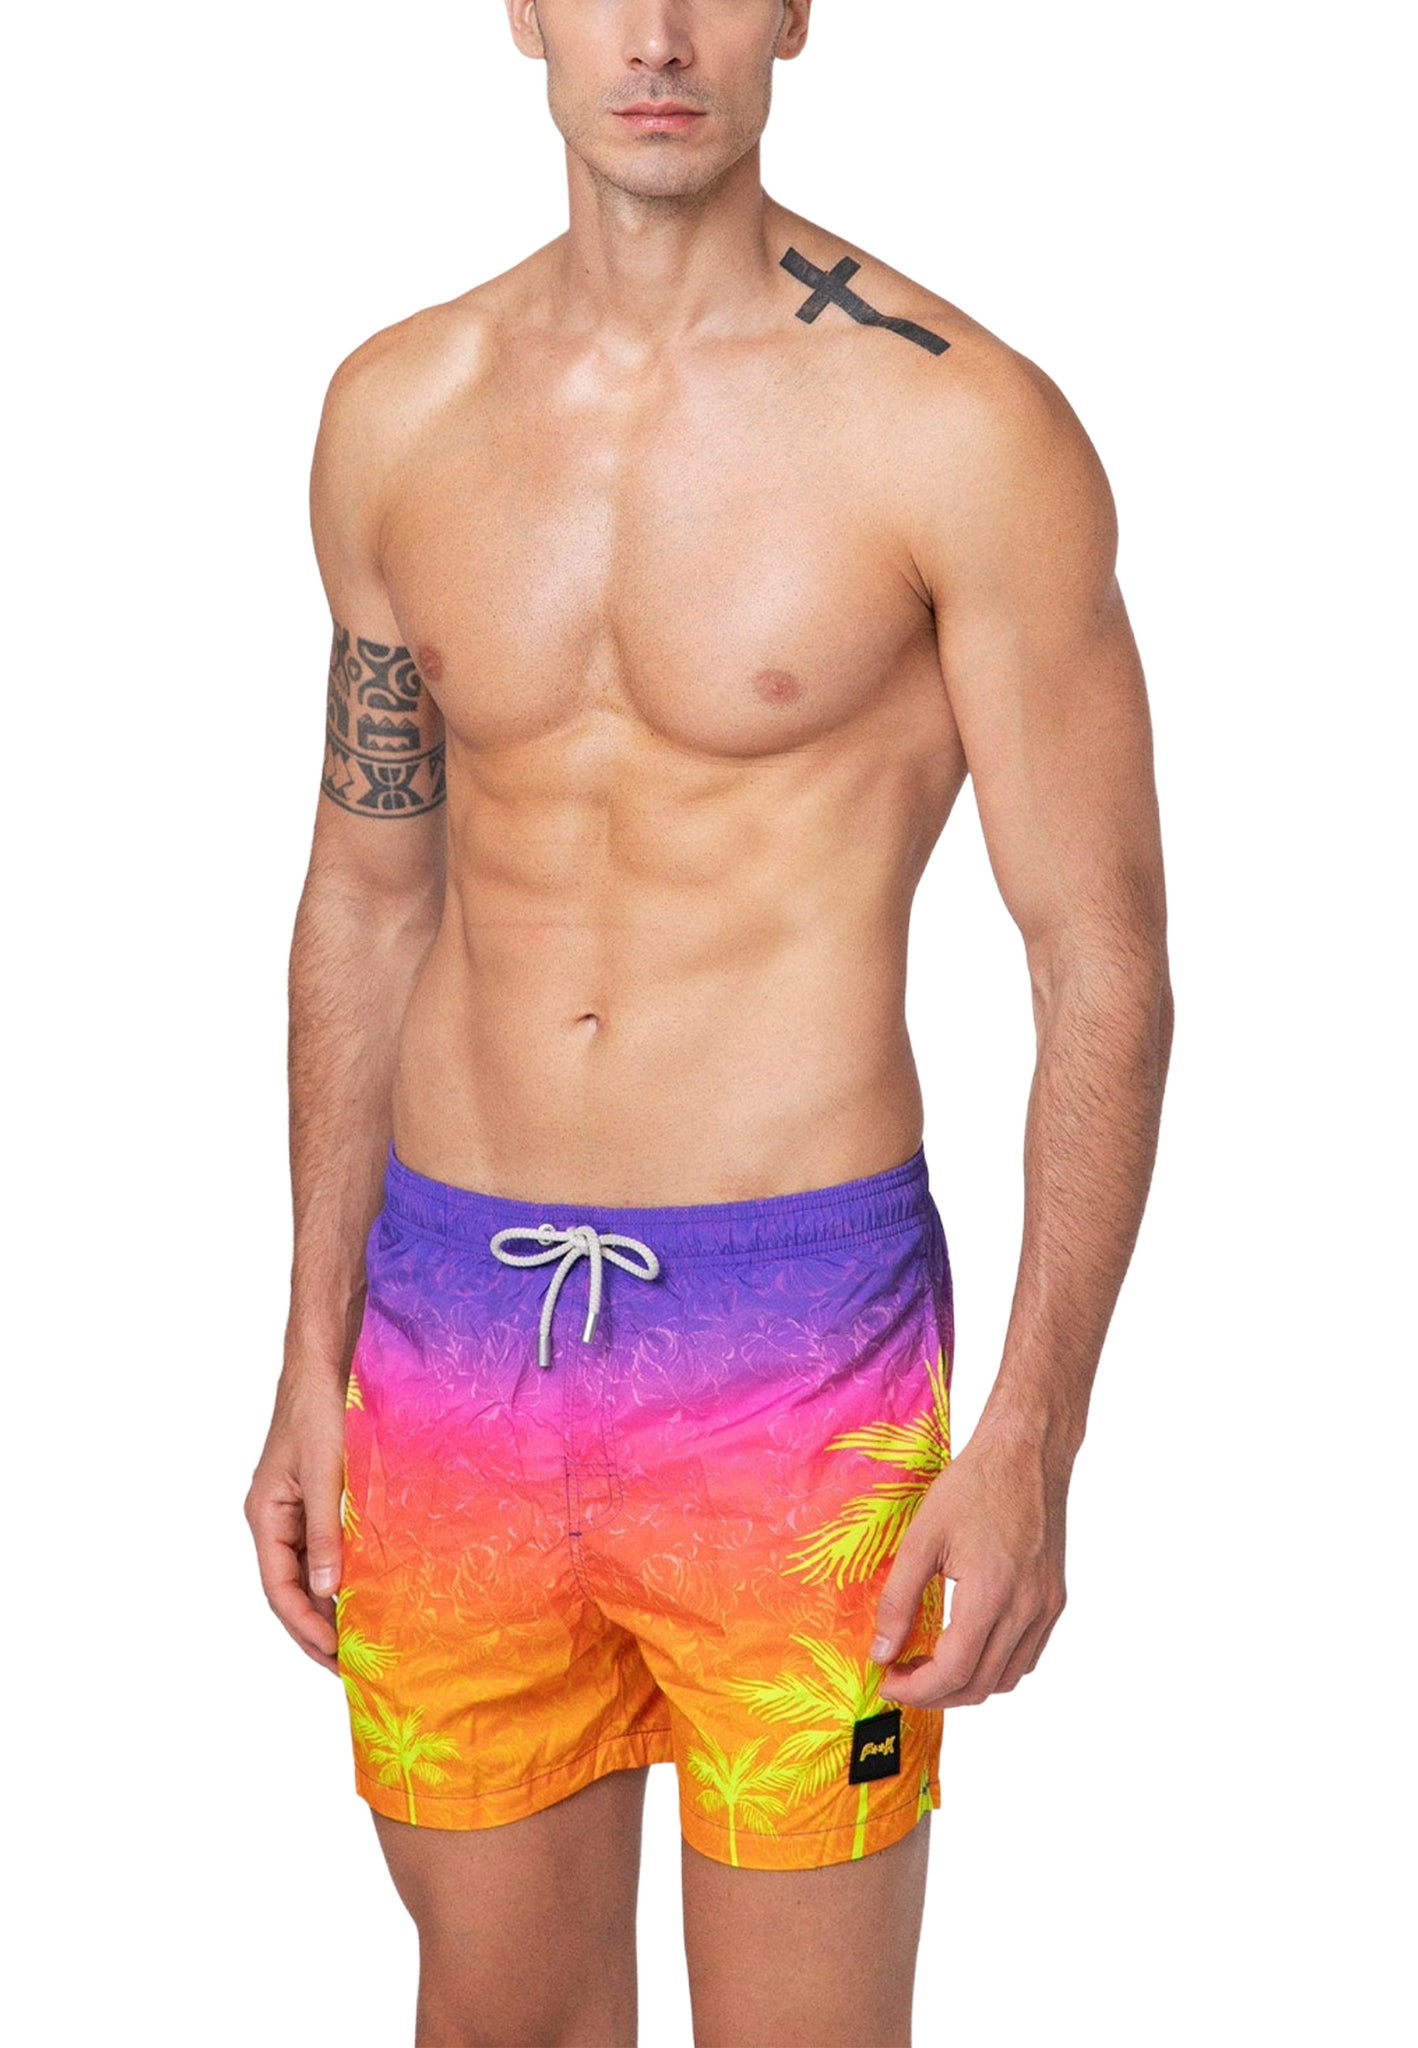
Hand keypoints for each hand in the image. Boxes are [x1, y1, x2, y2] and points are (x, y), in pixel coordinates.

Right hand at [244, 1369, 345, 1673]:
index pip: (279, 1589)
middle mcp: (274, 1520)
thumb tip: (328, 1590)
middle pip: (290, 1590)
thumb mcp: (326, 1475)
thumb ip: (326, 1533)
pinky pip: (323, 1551)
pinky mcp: (316, 1502)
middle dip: (315, 1630)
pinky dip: (340, 1577)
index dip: (304, 1626)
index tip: (333, 1656)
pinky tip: (364, 1593)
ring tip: (359, 1642)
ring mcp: (294, 1512)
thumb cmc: (319, 1413)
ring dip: (329, 1607)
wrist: (323, 1368)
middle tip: (347, 1668)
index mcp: (265, 1517)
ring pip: (307, 1574)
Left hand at [868, 1419, 1069, 1708]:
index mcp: (991, 1594)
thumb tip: (881, 1651)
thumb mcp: (922, 1537)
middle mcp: (1026, 1609)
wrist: (1027, 1453)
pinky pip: (1026, 1656)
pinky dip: (994, 1667)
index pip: (953, 1672)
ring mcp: (1045, 1607)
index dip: (915, 1690)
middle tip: (900, 1677)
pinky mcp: (1054, 1600)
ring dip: (965, 1685)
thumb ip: (899, 1600)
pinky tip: (967, 1647)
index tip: (886, 1681)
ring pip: (1006, 1679)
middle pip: (979, 1685)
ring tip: (929, 1666)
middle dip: (934, 1694)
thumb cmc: (974, 1485)